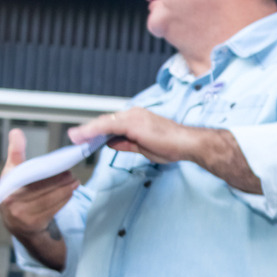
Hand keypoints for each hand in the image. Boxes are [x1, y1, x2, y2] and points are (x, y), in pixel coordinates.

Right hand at [1, 129, 77, 238]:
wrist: (17, 222)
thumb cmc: (16, 191)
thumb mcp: (12, 171)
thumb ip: (15, 152)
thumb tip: (16, 132)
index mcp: (6, 186)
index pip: (25, 176)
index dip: (42, 172)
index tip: (59, 166)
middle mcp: (11, 201)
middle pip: (40, 188)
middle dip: (58, 181)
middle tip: (71, 174)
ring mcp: (22, 214)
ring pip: (48, 199)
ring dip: (64, 190)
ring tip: (74, 181)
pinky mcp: (33, 223)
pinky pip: (52, 209)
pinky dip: (63, 200)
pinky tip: (70, 192)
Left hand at [69, 107, 197, 164]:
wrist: (188, 144)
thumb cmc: (173, 146)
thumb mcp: (144, 148)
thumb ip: (125, 144)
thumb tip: (110, 143)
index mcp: (137, 119)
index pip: (112, 124)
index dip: (98, 132)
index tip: (86, 138)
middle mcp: (133, 114)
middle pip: (106, 121)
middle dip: (89, 130)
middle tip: (74, 138)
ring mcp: (132, 117)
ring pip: (103, 122)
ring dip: (86, 130)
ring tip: (73, 137)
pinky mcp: (130, 123)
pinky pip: (106, 126)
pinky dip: (91, 131)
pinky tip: (81, 136)